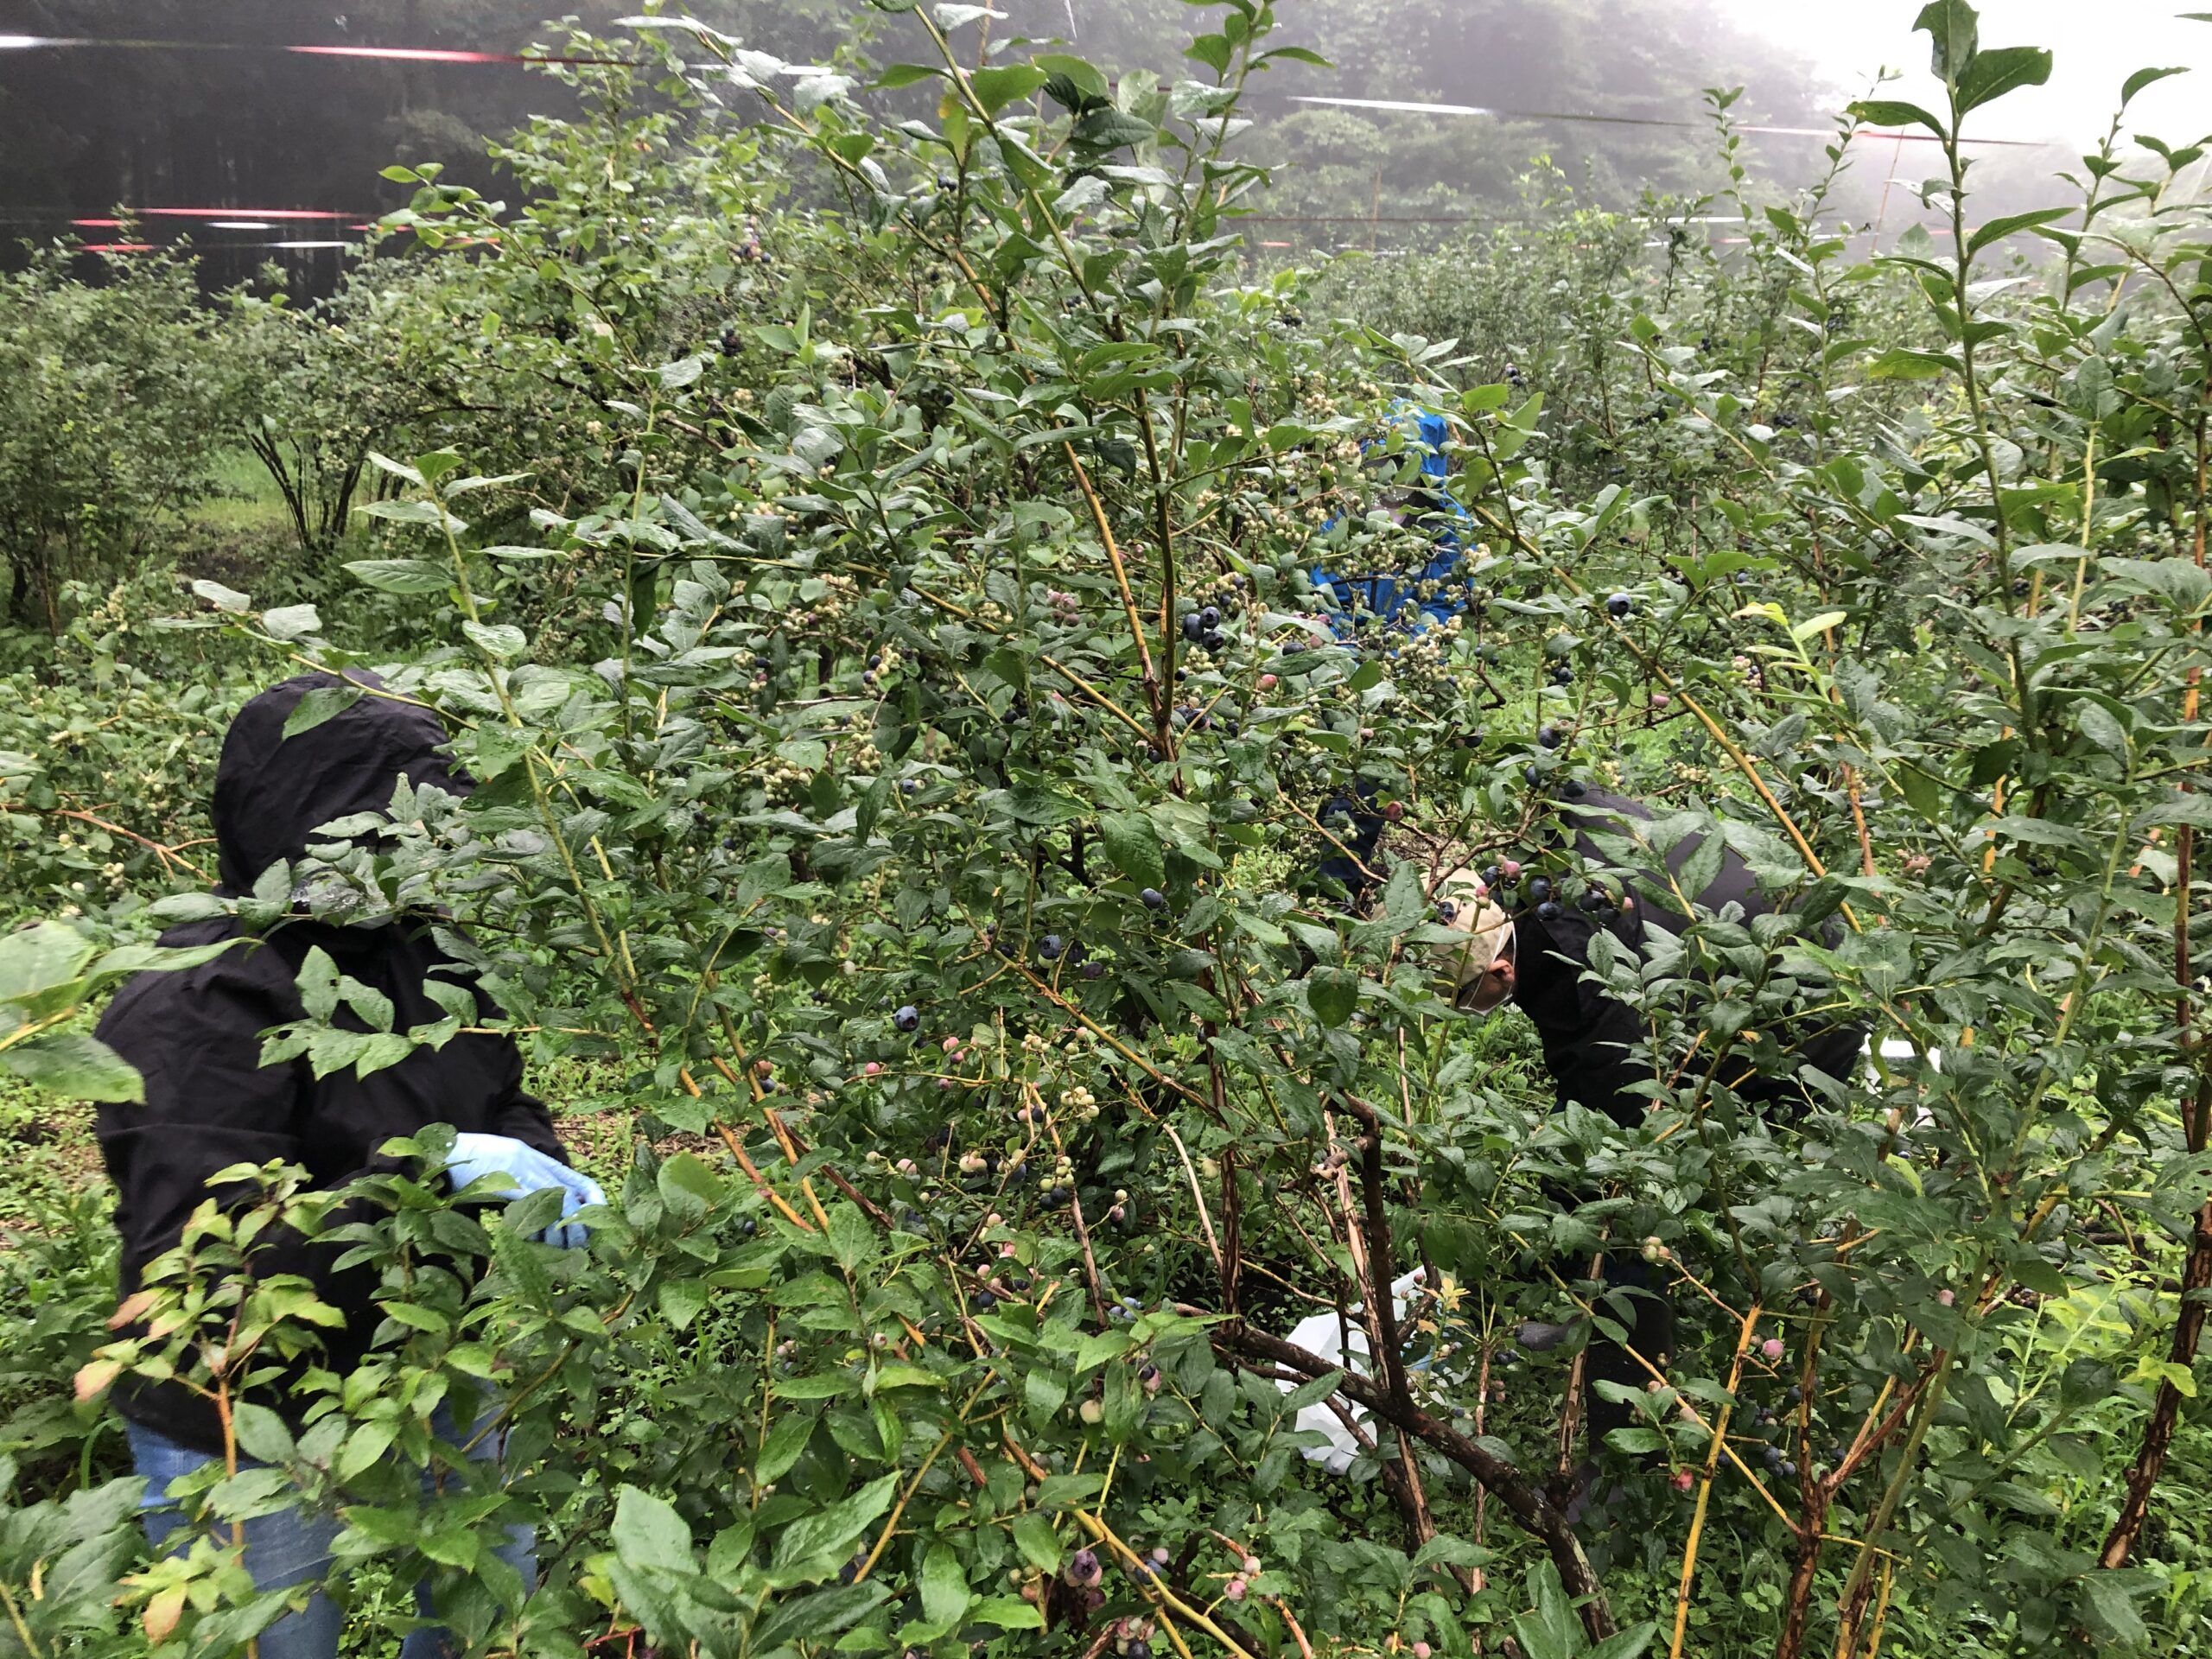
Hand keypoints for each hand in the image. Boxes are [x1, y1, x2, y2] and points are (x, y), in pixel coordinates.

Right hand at [445, 1132, 604, 1248]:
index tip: (599, 1223)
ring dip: (559, 1234)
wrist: (446, 1150)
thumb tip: (545, 1213)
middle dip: (579, 1226)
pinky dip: (534, 1228)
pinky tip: (532, 1242)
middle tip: (577, 1248)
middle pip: (573, 1198)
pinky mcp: (507, 1183)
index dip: (595, 1203)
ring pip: (556, 1206)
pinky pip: (530, 1208)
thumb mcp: (510, 1166)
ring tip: (557, 1252)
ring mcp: (523, 1172)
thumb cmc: (474, 1161)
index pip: (580, 1181)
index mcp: (539, 1161)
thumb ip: (529, 1183)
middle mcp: (536, 1165)